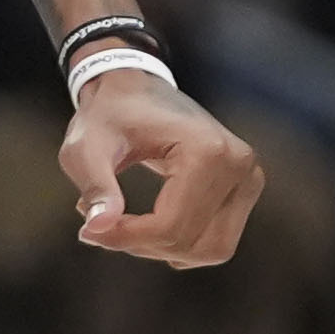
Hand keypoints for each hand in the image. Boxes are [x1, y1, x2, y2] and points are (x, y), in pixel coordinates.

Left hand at [58, 69, 263, 266]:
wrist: (133, 86)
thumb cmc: (107, 114)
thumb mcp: (86, 145)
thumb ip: (94, 185)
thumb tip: (97, 227)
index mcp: (207, 150)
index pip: (171, 225)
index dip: (126, 238)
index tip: (89, 231)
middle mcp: (239, 165)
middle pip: (192, 242)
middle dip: (142, 245)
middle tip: (100, 229)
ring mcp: (248, 177)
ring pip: (210, 249)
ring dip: (161, 249)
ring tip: (121, 224)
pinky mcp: (245, 187)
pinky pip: (216, 239)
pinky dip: (180, 242)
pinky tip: (144, 224)